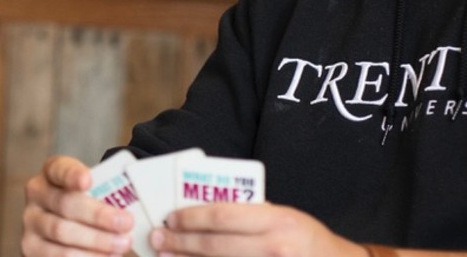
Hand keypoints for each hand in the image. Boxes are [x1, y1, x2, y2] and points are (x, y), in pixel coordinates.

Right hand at [21, 155, 134, 255]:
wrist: (70, 223)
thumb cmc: (89, 202)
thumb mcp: (94, 189)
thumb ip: (108, 191)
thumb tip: (134, 202)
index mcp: (52, 172)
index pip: (59, 169)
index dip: (72, 174)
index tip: (88, 180)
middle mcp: (36, 194)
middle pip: (65, 205)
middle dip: (98, 216)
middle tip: (127, 223)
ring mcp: (30, 223)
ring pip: (61, 232)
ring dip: (95, 241)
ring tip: (121, 245)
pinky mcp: (30, 249)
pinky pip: (55, 256)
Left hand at [150, 201, 367, 256]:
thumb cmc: (309, 242)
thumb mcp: (286, 218)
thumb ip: (252, 215)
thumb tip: (205, 213)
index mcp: (277, 221)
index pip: (223, 215)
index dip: (191, 217)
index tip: (171, 217)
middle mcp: (273, 247)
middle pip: (213, 244)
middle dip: (179, 241)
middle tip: (158, 238)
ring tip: (165, 256)